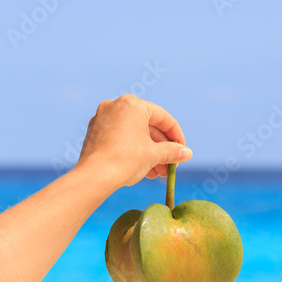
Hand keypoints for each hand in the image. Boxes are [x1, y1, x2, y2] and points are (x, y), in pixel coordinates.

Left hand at [75, 94, 192, 189]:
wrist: (94, 177)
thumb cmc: (125, 161)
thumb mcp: (154, 155)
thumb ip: (172, 151)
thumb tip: (187, 153)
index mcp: (132, 104)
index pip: (162, 118)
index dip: (176, 135)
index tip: (182, 149)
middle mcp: (116, 106)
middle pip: (147, 127)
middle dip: (161, 149)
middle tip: (171, 165)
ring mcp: (103, 119)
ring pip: (133, 135)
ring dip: (149, 153)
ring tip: (158, 172)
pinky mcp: (95, 133)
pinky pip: (120, 139)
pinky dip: (133, 151)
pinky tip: (143, 169)